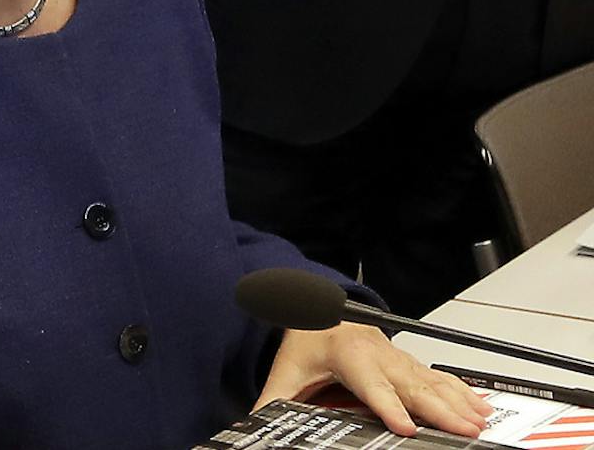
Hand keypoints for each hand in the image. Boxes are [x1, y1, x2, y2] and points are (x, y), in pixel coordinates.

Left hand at [258, 323, 491, 436]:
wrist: (320, 307)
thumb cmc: (308, 338)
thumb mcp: (286, 369)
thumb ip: (274, 398)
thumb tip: (257, 422)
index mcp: (349, 355)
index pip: (372, 386)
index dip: (388, 407)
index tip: (405, 427)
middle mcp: (380, 356)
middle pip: (412, 387)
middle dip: (440, 411)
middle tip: (463, 431)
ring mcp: (399, 359)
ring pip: (432, 383)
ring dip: (458, 403)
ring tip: (479, 423)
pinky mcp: (409, 363)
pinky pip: (440, 379)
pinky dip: (463, 393)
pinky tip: (480, 407)